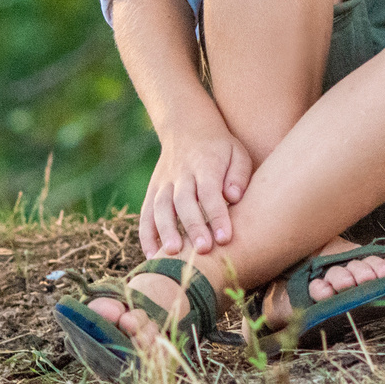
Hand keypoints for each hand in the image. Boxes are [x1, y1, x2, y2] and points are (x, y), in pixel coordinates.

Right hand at [139, 111, 255, 258]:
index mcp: (205, 165)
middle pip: (184, 202)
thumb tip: (234, 197)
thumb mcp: (237, 153)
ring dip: (165, 231)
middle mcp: (181, 174)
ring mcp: (164, 182)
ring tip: (172, 253)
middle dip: (193, 226)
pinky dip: (146, 234)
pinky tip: (151, 255)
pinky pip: (146, 213)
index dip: (218, 215)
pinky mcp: (152, 190)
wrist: (187, 128)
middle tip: (203, 250)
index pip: (210, 192)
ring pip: (161, 207)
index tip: (225, 238)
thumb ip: (238, 175)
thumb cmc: (221, 148)